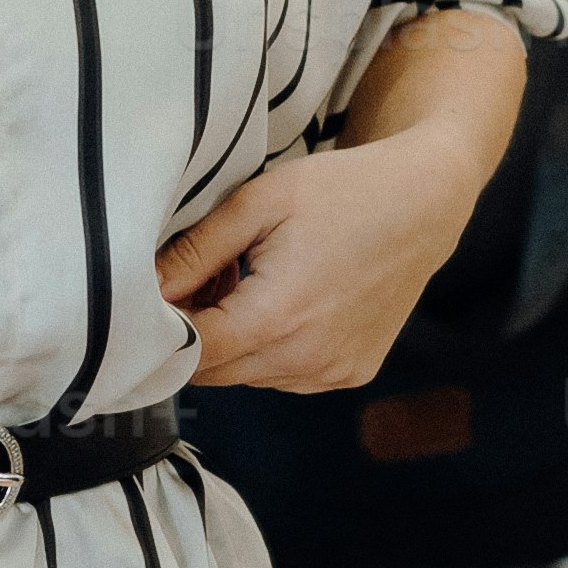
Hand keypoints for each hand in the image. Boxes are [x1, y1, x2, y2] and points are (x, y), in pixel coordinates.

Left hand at [161, 136, 473, 392]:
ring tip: (252, 282)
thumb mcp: (257, 204)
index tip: (156, 296)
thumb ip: (195, 253)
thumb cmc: (340, 191)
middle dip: (197, 333)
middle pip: (213, 372)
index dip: (162, 330)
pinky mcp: (350, 374)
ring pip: (247, 376)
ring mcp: (331, 373)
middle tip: (207, 276)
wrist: (424, 204)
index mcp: (276, 318)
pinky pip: (284, 375)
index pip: (188, 354)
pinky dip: (272, 348)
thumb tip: (143, 290)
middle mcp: (305, 360)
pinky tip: (289, 300)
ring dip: (235, 341)